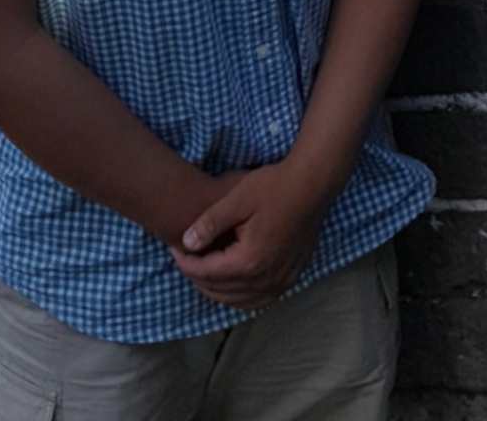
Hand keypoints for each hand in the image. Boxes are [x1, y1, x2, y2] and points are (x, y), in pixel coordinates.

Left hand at [170, 159, 329, 309]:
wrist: (312, 184)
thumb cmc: (274, 186)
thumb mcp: (236, 199)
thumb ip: (209, 223)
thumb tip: (185, 242)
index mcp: (249, 260)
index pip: (208, 273)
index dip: (186, 263)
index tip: (174, 249)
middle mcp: (266, 278)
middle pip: (221, 291)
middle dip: (198, 277)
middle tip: (185, 259)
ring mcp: (281, 281)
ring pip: (239, 301)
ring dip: (217, 291)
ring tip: (204, 271)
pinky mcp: (290, 277)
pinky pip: (259, 299)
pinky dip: (240, 297)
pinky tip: (233, 284)